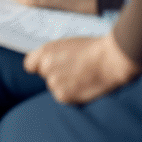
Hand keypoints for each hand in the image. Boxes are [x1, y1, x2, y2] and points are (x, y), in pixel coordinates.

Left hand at [24, 34, 141, 104]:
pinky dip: (72, 94)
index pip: (30, 65)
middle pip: (45, 76)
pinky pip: (64, 97)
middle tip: (75, 72)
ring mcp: (54, 81)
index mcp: (45, 51)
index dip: (40, 67)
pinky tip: (84, 86)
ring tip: (82, 78)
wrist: (110, 59)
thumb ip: (53, 54)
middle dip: (57, 75)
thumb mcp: (67, 45)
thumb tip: (45, 63)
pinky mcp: (63, 95)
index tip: (50, 69)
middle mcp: (46, 66)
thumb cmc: (94, 50)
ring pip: (55, 87)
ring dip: (65, 85)